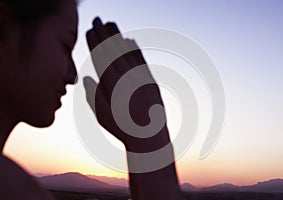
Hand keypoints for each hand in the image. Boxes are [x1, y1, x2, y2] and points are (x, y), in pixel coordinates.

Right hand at [84, 17, 169, 152]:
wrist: (149, 137)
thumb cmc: (122, 129)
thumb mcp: (102, 116)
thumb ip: (94, 95)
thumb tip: (88, 77)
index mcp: (111, 87)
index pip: (100, 59)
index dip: (94, 43)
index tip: (89, 31)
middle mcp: (126, 79)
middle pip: (113, 52)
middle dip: (104, 34)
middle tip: (97, 19)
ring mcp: (140, 79)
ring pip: (127, 53)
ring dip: (118, 37)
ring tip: (111, 24)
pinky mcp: (150, 81)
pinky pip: (141, 61)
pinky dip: (135, 50)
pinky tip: (129, 40)